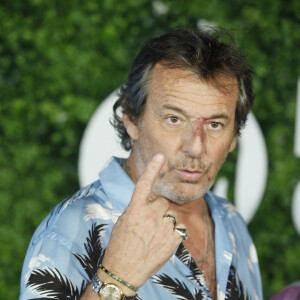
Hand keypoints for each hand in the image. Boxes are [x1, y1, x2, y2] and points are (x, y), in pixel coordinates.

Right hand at [101, 153, 185, 288]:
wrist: (123, 272)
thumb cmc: (120, 245)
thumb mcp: (123, 221)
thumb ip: (137, 208)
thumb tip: (149, 201)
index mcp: (134, 210)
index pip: (144, 184)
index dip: (152, 168)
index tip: (160, 156)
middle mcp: (149, 216)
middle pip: (162, 202)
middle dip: (158, 209)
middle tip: (149, 223)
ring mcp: (162, 228)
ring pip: (172, 215)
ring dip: (166, 222)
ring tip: (154, 236)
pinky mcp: (173, 240)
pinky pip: (180, 228)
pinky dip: (174, 233)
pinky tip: (162, 242)